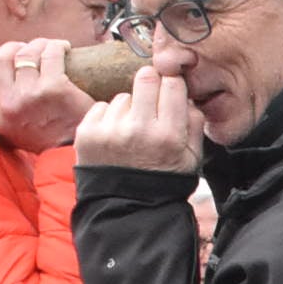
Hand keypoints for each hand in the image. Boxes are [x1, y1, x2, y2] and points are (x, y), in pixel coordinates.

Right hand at [0, 40, 95, 153]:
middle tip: (24, 47)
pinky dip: (57, 46)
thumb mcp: (16, 132)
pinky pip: (51, 55)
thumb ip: (5, 112)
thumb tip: (4, 85)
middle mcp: (9, 105)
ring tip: (50, 47)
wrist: (80, 153)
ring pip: (27, 53)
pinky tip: (64, 48)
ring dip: (38, 44)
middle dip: (10, 47)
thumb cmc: (52, 142)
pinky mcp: (55, 88)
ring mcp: (31, 95)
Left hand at [73, 66, 203, 176]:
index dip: (173, 82)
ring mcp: (110, 131)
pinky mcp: (87, 133)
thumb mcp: (193, 157)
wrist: (128, 205)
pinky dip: (109, 117)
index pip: (173, 84)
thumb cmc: (164, 179)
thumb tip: (186, 94)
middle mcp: (139, 130)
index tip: (170, 86)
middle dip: (150, 83)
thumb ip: (195, 123)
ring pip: (123, 96)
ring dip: (129, 107)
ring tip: (132, 130)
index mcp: (169, 135)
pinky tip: (116, 136)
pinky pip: (101, 107)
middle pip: (145, 78)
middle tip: (151, 97)